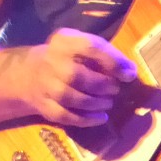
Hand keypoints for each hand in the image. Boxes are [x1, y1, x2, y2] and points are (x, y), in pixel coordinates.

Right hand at [22, 28, 136, 126]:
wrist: (30, 73)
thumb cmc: (67, 57)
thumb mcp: (81, 45)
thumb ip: (105, 55)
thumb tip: (130, 71)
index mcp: (64, 41)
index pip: (90, 47)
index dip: (112, 61)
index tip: (129, 74)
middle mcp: (51, 61)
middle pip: (76, 75)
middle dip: (101, 85)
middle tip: (115, 89)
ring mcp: (45, 85)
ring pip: (70, 98)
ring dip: (95, 103)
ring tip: (108, 103)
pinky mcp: (43, 106)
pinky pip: (64, 116)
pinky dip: (86, 119)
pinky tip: (100, 118)